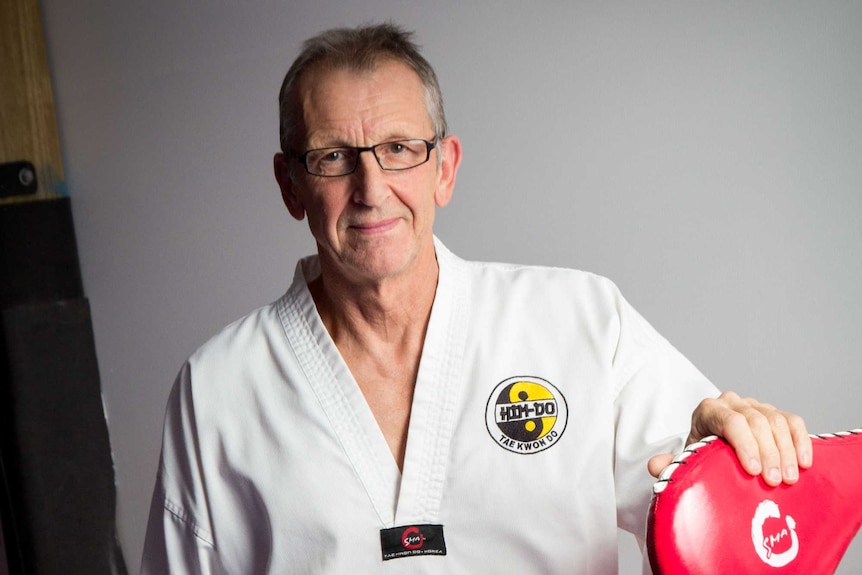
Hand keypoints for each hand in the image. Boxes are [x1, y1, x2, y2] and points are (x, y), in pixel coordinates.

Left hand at [648, 391, 812, 485]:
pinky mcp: (775, 413)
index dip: (745, 445)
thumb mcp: (688, 461)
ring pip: (777, 421)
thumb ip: (673, 464)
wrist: (714, 452)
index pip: (730, 421)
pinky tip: (804, 463)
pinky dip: (801, 440)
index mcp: (708, 410)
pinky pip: (793, 421)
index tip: (753, 471)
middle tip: (774, 482)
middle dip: (768, 453)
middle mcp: (732, 402)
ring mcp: (756, 405)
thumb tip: (655, 465)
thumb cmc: (701, 457)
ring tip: (789, 479)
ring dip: (786, 451)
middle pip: (756, 421)